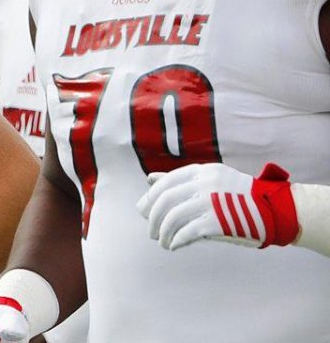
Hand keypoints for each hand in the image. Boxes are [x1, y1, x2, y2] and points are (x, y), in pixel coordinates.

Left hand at [137, 162, 298, 250]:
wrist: (274, 209)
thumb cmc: (238, 196)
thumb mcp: (210, 180)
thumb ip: (181, 180)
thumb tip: (150, 179)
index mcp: (202, 171)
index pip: (165, 183)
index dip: (150, 198)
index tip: (143, 211)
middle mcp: (205, 184)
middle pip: (166, 200)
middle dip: (153, 217)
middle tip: (150, 231)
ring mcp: (212, 202)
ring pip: (174, 217)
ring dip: (163, 232)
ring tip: (162, 242)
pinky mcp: (219, 222)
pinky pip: (188, 232)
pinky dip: (176, 240)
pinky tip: (173, 246)